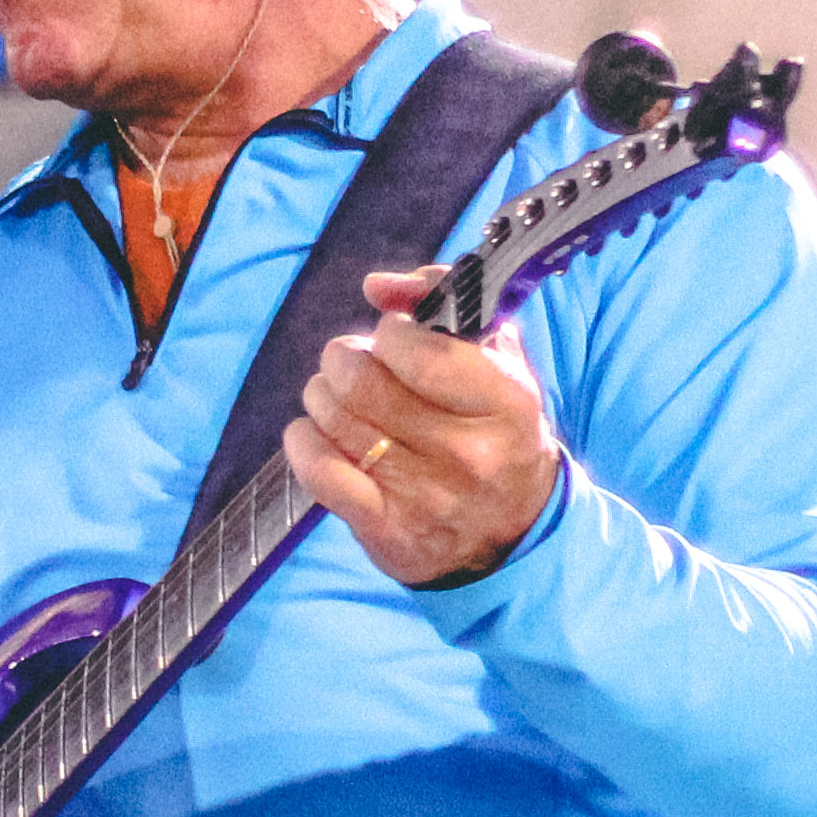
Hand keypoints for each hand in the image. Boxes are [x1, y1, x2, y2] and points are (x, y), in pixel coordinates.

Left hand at [281, 274, 563, 587]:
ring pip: (337, 421)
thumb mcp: (496, 357)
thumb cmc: (495, 427)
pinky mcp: (388, 529)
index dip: (390, 334)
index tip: (392, 336)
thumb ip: (444, 300)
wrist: (513, 527)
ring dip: (322, 396)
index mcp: (504, 402)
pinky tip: (310, 432)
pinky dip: (303, 443)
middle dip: (343, 360)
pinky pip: (321, 473)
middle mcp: (468, 453)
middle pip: (363, 385)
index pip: (421, 354)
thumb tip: (377, 287)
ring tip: (335, 395)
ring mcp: (426, 496)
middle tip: (349, 362)